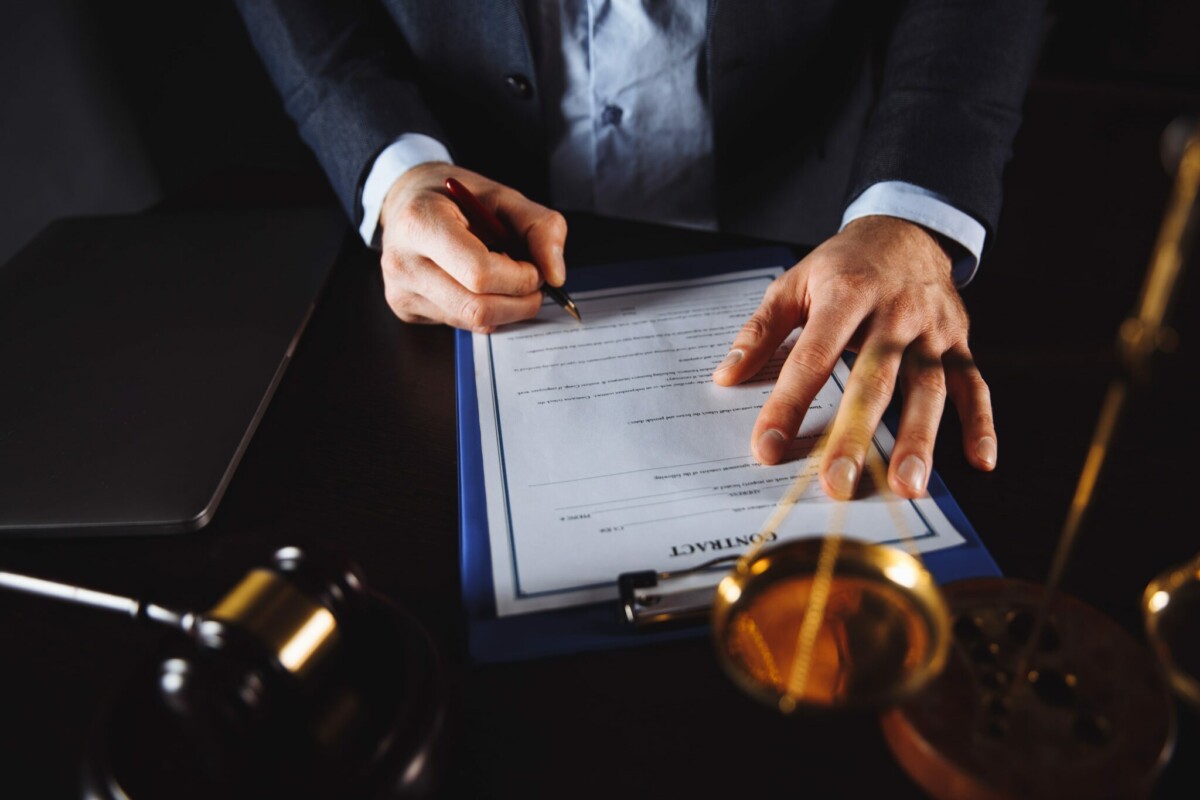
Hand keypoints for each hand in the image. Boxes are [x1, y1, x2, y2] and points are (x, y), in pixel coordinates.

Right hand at [378, 163, 567, 332]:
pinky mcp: (405, 310)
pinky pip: (461, 325)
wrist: (408, 201)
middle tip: (533, 284)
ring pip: (472, 321)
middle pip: (476, 307)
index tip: (534, 269)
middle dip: (520, 302)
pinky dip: (485, 312)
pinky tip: (480, 287)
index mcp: (420, 222)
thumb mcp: (503, 196)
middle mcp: (402, 261)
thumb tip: (556, 276)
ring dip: (506, 308)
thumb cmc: (458, 198)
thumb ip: (540, 227)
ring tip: (507, 280)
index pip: (479, 272)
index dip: (519, 278)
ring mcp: (400, 291)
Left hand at [711, 215, 996, 499]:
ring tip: (908, 485)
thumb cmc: (843, 265)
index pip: (812, 358)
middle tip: (839, 483)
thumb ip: (761, 331)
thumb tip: (727, 376)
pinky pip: (974, 385)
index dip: (789, 404)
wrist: (906, 228)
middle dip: (856, 435)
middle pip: (874, 381)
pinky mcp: (960, 341)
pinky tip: (980, 461)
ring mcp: (932, 330)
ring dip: (921, 438)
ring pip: (929, 388)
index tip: (768, 447)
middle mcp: (894, 314)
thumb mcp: (795, 283)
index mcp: (846, 296)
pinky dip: (981, 423)